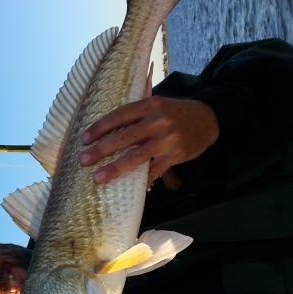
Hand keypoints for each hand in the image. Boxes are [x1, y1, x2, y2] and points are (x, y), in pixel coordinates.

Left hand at [79, 96, 219, 187]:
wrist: (209, 118)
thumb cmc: (175, 113)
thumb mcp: (157, 105)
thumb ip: (136, 115)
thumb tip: (105, 130)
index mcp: (150, 105)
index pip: (120, 115)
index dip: (100, 127)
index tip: (84, 139)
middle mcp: (158, 121)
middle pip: (125, 137)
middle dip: (102, 150)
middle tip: (83, 160)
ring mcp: (167, 140)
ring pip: (136, 156)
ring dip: (115, 169)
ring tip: (97, 178)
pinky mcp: (176, 155)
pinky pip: (153, 171)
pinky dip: (139, 180)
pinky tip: (125, 188)